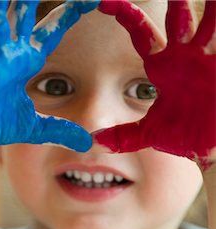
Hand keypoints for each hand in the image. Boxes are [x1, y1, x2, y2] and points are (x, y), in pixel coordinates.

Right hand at [0, 0, 98, 151]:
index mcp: (24, 62)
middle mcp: (9, 54)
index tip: (88, 1)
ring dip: (9, 4)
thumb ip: (61, 130)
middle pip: (25, 17)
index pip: (48, 32)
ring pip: (1, 23)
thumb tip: (87, 142)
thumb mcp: (36, 129)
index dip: (65, 16)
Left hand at [94, 0, 215, 169]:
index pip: (142, 33)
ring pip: (209, 18)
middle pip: (177, 15)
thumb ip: (122, 135)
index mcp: (163, 67)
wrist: (212, 147)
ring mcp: (208, 57)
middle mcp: (184, 55)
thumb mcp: (149, 133)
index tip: (103, 1)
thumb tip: (92, 141)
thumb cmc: (184, 136)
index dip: (125, 15)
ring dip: (208, 3)